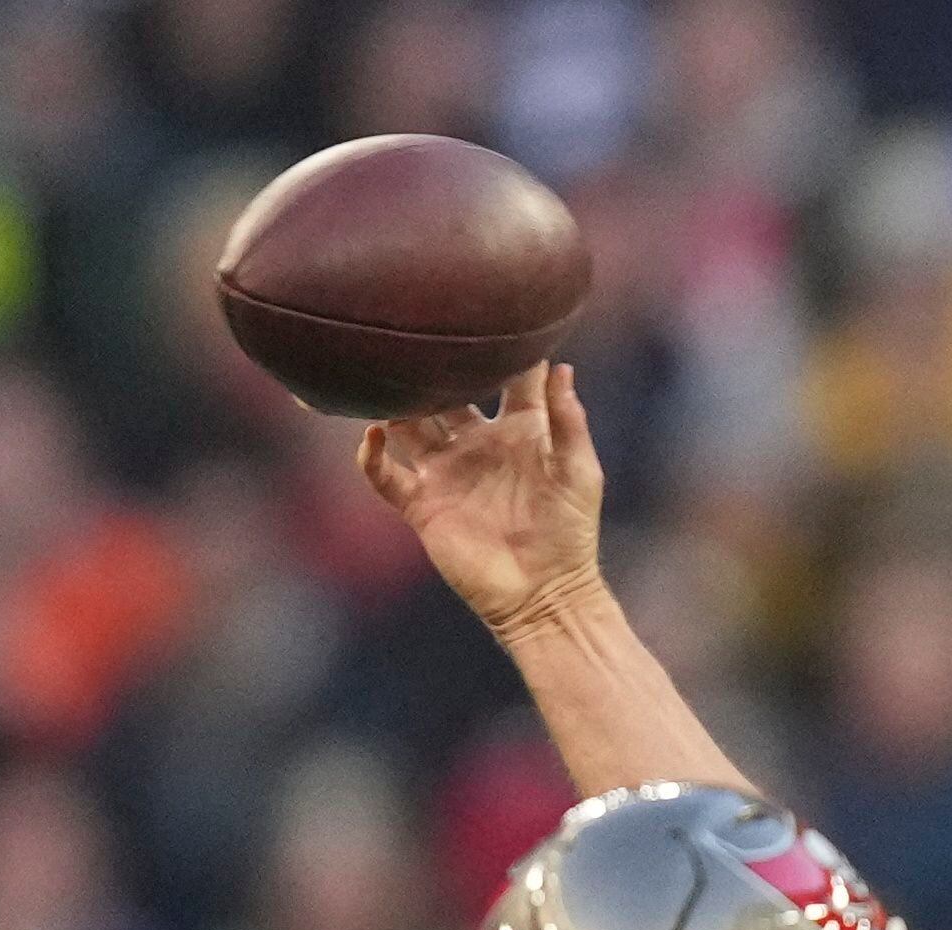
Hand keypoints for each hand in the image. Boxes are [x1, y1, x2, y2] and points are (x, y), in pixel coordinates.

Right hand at [356, 362, 606, 641]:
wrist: (544, 595)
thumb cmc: (571, 534)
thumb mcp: (579, 472)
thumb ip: (567, 421)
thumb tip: (560, 367)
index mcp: (519, 429)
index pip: (507, 377)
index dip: (502, 349)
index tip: (490, 312)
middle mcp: (477, 442)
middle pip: (446, 392)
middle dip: (432, 367)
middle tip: (415, 334)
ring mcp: (447, 472)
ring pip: (409, 424)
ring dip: (394, 403)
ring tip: (379, 376)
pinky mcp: (423, 505)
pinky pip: (385, 474)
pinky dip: (372, 455)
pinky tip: (372, 435)